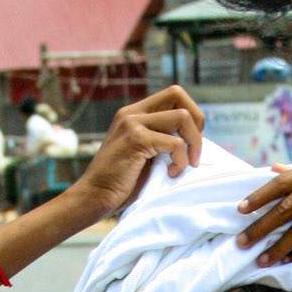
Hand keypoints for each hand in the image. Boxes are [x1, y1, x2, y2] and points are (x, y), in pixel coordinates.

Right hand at [73, 86, 204, 220]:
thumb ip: (160, 140)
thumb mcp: (143, 155)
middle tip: (194, 151)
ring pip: (182, 117)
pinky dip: (181, 161)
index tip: (191, 143)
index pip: (173, 94)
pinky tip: (172, 174)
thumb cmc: (120, 185)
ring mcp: (133, 123)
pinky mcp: (136, 139)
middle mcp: (133, 113)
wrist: (94, 197)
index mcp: (134, 113)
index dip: (191, 114)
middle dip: (197, 121)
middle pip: (177, 94)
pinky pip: (175, 142)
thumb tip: (191, 139)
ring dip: (193, 144)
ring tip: (185, 166)